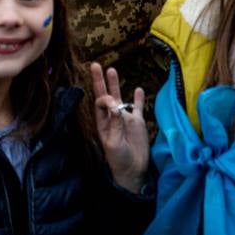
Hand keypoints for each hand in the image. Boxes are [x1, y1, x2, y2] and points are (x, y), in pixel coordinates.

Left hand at [90, 62, 148, 192]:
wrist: (133, 170)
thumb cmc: (118, 159)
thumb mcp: (113, 142)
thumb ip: (115, 123)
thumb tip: (116, 104)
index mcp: (102, 122)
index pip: (101, 102)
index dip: (106, 98)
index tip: (114, 103)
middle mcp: (112, 117)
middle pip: (105, 95)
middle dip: (100, 81)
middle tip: (95, 64)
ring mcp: (125, 118)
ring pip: (120, 97)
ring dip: (115, 84)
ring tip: (112, 69)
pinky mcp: (138, 122)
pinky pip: (138, 107)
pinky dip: (138, 98)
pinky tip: (138, 88)